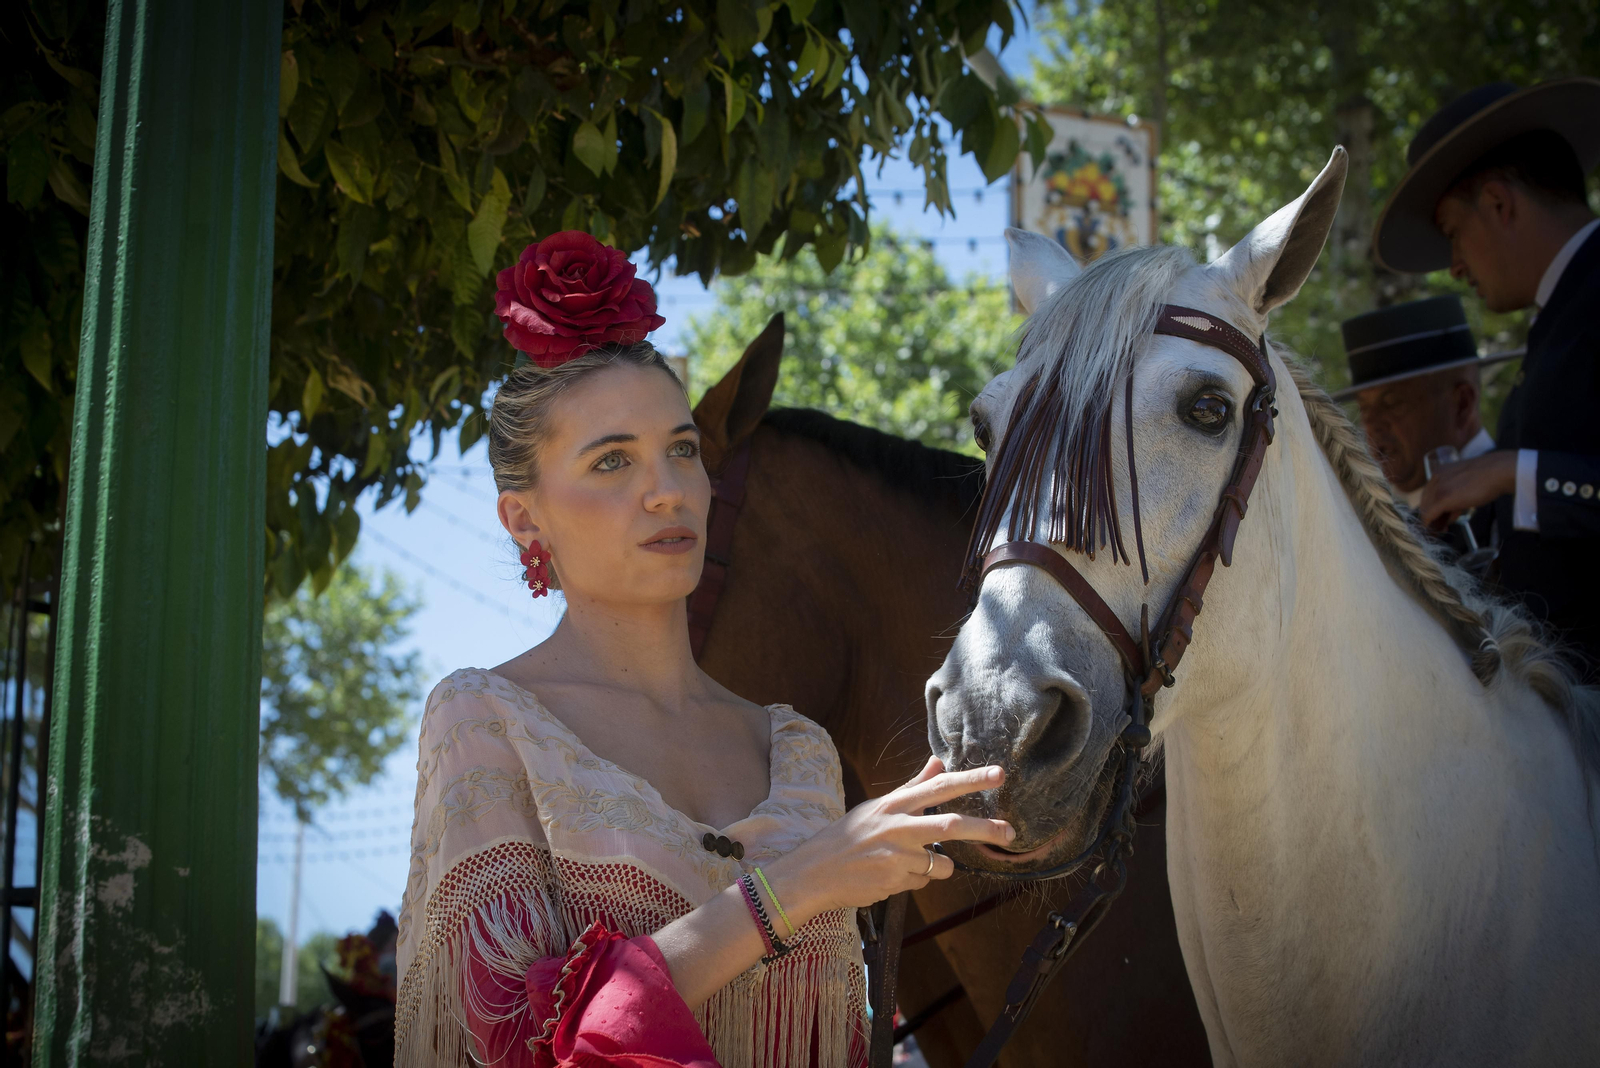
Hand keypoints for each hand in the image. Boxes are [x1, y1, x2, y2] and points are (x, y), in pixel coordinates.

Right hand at [763, 757, 1012, 916]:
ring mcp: (896, 855)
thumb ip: (912, 787)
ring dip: (936, 868)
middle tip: (1010, 832)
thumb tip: (938, 762)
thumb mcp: (877, 806)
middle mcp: (897, 826)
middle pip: (951, 825)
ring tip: (906, 865)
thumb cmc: (848, 836)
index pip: (939, 787)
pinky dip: (914, 881)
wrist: (814, 871)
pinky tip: (889, 877)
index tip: (999, 774)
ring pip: (941, 865)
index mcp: (894, 804)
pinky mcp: (893, 880)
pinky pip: (922, 883)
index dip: (971, 780)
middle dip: (985, 829)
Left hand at [1419, 450, 1515, 528]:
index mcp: (1440, 472)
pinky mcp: (1442, 498)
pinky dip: (1429, 525)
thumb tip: (1448, 515)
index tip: (1438, 519)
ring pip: (1426, 509)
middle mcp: (1435, 478)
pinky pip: (1429, 515)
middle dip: (1431, 517)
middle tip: (1439, 528)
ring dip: (1432, 522)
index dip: (1432, 508)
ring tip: (1441, 530)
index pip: (1429, 494)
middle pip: (1426, 502)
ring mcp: (1437, 488)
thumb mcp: (1465, 485)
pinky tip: (1435, 532)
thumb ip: (1455, 497)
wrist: (1498, 471)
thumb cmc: (1488, 478)